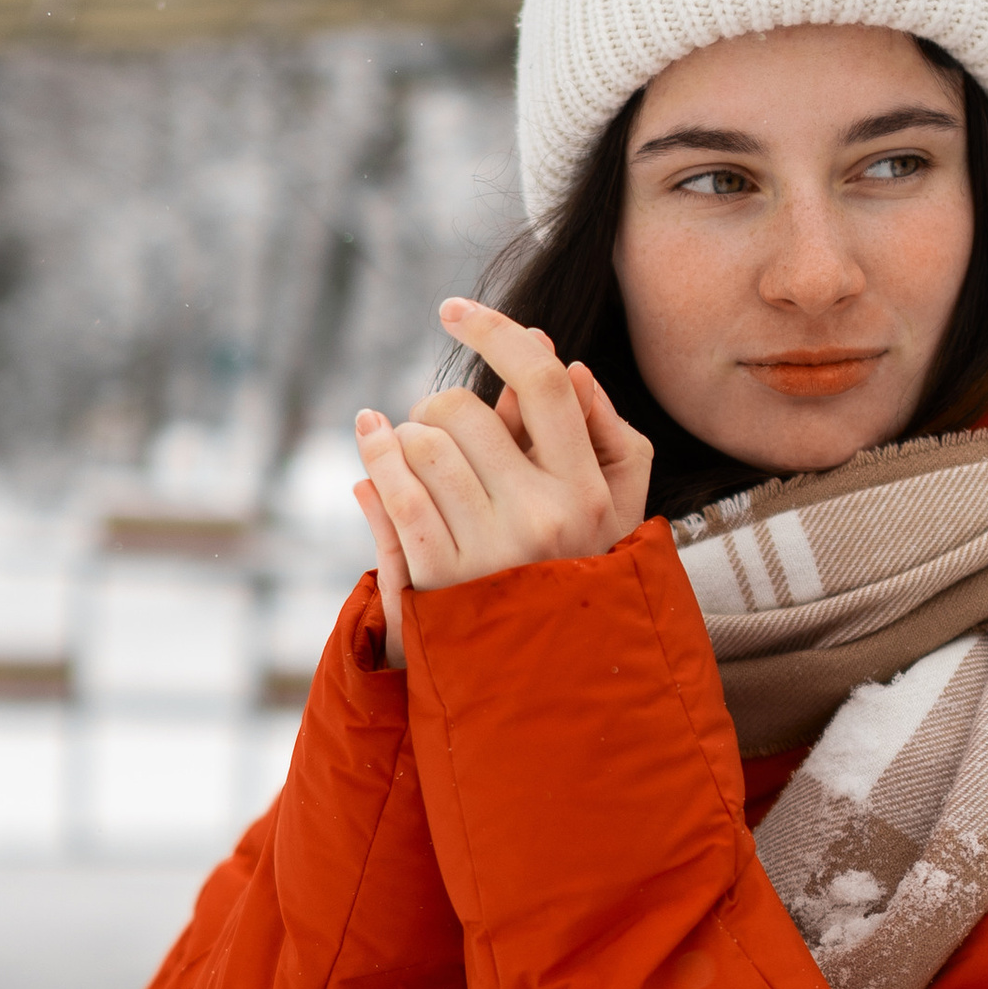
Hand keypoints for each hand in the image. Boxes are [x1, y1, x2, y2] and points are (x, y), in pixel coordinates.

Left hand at [352, 303, 652, 668]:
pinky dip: (378, 459)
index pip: (541, 382)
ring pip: (421, 445)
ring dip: (405, 435)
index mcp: (586, 489)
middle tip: (437, 426)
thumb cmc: (583, 575)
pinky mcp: (442, 578)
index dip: (495, 331)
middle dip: (438, 406)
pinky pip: (395, 494)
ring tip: (411, 448)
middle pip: (463, 409)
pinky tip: (372, 442)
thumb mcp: (615, 507)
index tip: (453, 310)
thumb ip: (600, 431)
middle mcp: (542, 516)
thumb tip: (564, 362)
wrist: (553, 679)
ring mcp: (489, 549)